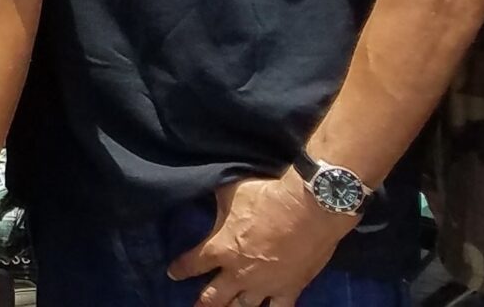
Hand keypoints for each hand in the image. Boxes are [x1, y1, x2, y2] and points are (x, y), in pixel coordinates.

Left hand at [169, 171, 354, 306]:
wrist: (310, 208)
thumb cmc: (268, 197)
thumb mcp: (232, 191)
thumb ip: (218, 201)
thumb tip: (206, 187)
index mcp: (220, 249)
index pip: (192, 264)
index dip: (180, 270)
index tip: (173, 273)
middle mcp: (239, 273)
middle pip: (213, 296)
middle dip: (202, 303)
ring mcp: (265, 284)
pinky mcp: (290, 288)